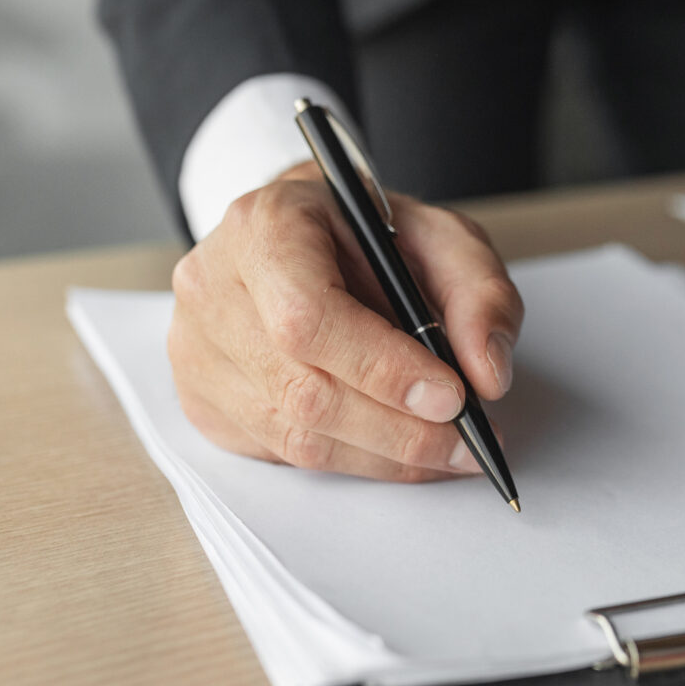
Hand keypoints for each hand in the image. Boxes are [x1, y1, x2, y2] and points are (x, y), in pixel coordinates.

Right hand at [168, 163, 523, 480]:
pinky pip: (281, 452)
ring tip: (446, 451)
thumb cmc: (363, 232)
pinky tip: (396, 447)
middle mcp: (214, 286)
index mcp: (266, 225)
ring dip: (384, 456)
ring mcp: (197, 348)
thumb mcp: (440, 235)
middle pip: (302, 388)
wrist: (301, 235)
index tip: (451, 396)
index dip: (382, 367)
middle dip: (399, 429)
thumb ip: (479, 293)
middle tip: (468, 442)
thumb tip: (487, 373)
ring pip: (294, 433)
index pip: (308, 315)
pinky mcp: (202, 398)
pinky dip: (353, 459)